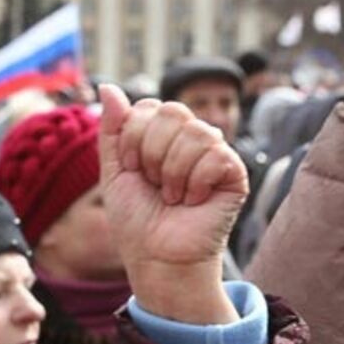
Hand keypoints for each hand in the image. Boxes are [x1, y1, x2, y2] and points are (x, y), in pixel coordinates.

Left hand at [98, 84, 246, 324]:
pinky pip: (216, 154)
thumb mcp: (114, 171)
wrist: (156, 257)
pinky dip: (195, 182)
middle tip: (154, 183)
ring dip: (172, 171)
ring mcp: (215, 154)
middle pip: (172, 111)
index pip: (149, 107)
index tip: (132, 168)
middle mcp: (191, 139)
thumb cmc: (137, 221)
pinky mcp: (235, 174)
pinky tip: (193, 201)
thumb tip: (108, 85)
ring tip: (172, 197)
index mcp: (163, 136)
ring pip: (195, 132)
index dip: (133, 137)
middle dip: (152, 152)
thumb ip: (112, 130)